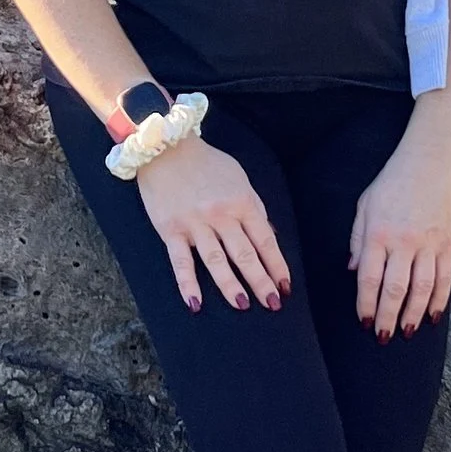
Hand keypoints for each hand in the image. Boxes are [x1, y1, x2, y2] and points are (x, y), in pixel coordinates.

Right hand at [137, 133, 290, 314]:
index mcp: (242, 201)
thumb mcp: (239, 179)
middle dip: (260, 281)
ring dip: (231, 285)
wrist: (165, 146)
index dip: (276, 264)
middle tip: (272, 304)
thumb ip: (254, 208)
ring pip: (216, 260)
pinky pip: (181, 262)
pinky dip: (188, 284)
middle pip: (244, 253)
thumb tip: (269, 236)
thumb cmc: (206, 164)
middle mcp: (221, 214)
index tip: (285, 286)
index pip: (264, 239)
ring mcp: (195, 223)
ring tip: (243, 305)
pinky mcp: (171, 230)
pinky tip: (196, 304)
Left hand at [349, 128, 450, 337]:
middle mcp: (404, 242)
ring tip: (406, 331)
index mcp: (378, 233)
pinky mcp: (448, 243)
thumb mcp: (365, 205)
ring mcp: (429, 244)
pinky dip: (440, 300)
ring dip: (414, 314)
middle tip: (384, 336)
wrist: (431, 161)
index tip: (365, 322)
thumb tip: (353, 270)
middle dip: (388, 317)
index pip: (370, 278)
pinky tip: (433, 316)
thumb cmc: (393, 182)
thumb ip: (358, 240)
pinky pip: (445, 278)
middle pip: (396, 289)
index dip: (367, 304)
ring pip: (423, 289)